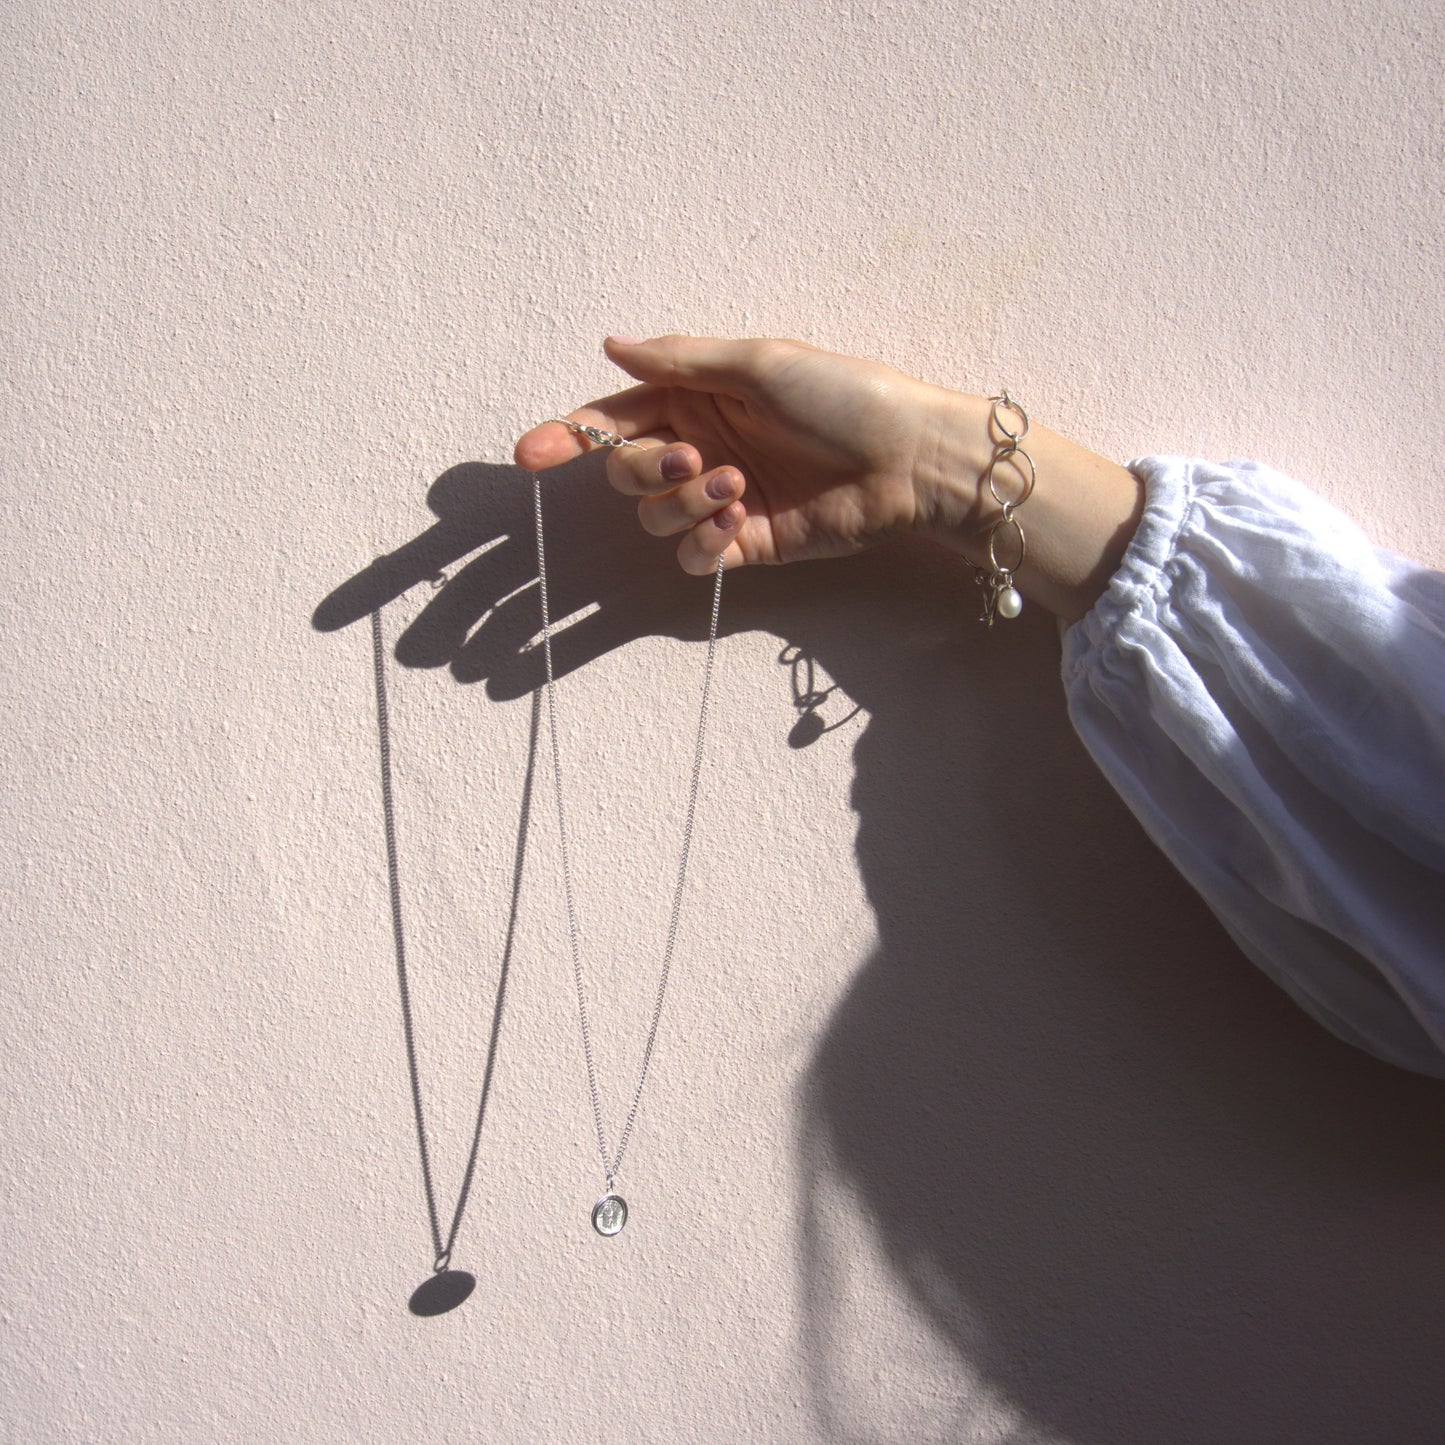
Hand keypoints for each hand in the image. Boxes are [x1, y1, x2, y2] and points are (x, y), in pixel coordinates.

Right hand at [514, 335, 973, 575]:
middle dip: (644, 470)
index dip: (572, 434)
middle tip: (693, 461)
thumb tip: (611, 344)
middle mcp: (703, 447)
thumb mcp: (758, 362)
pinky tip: (739, 523)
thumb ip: (678, 360)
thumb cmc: (843, 395)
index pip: (618, 417)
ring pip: (654, 518)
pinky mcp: (744, 545)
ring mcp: (722, 500)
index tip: (530, 455)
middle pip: (627, 472)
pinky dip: (702, 542)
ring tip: (737, 488)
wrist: (907, 462)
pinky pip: (690, 557)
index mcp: (700, 397)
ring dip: (682, 504)